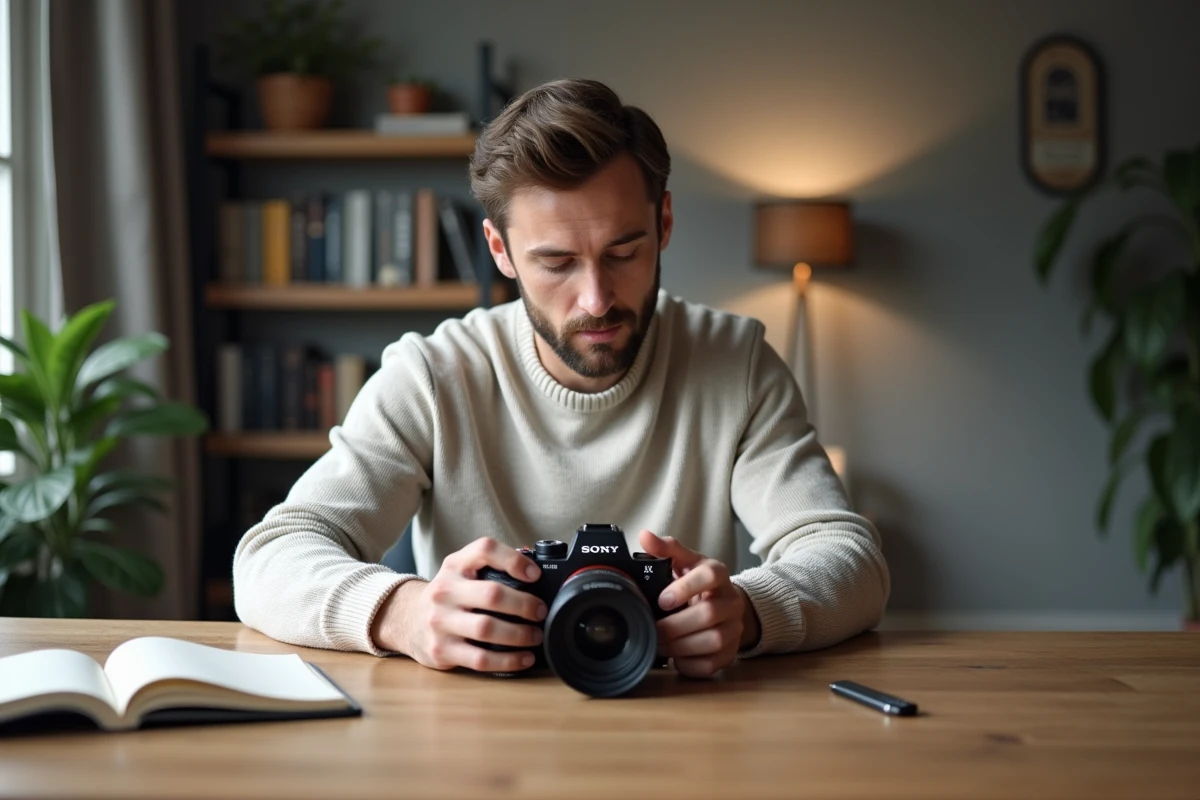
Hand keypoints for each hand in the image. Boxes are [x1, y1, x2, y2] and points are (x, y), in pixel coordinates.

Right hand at [372, 537, 547, 672]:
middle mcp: (445, 591)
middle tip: (540, 611)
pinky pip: (480, 659)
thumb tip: (534, 564)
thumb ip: (492, 565)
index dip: (513, 560)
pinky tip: (523, 659)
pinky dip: (508, 661)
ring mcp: (441, 622)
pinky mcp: (442, 650)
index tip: (535, 575)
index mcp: (455, 566)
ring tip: (535, 636)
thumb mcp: (461, 571)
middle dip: (524, 604)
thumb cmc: (448, 595)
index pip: (484, 550)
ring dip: (519, 634)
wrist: (406, 619)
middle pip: (492, 594)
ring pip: (487, 629)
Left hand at [637, 530, 759, 677]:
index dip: (685, 588)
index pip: (709, 576)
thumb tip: (645, 536)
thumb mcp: (685, 562)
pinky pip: (713, 664)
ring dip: (681, 646)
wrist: (726, 605)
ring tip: (660, 645)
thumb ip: (666, 549)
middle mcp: (731, 601)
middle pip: (709, 614)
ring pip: (713, 641)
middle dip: (676, 625)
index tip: (661, 600)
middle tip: (653, 629)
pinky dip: (690, 665)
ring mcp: (734, 628)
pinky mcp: (731, 652)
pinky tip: (675, 659)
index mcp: (718, 574)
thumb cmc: (699, 583)